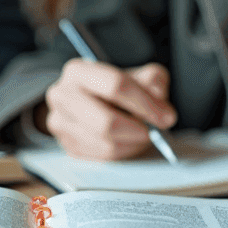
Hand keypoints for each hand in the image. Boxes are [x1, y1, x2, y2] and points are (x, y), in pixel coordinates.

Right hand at [40, 59, 176, 160]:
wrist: (92, 101)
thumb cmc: (117, 89)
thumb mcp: (138, 75)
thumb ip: (152, 81)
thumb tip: (160, 104)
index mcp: (78, 71)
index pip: (114, 85)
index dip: (145, 103)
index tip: (166, 116)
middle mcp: (62, 96)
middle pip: (105, 122)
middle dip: (138, 130)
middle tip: (155, 131)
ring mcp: (60, 123)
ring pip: (105, 143)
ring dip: (133, 143)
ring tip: (144, 135)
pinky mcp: (67, 145)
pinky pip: (101, 157)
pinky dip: (122, 152)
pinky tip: (130, 141)